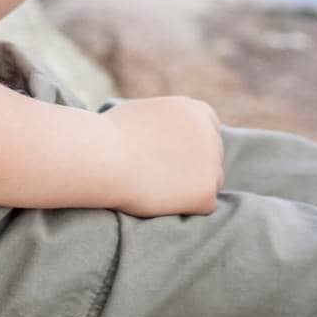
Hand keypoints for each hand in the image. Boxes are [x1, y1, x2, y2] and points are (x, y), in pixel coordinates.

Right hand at [101, 95, 223, 216]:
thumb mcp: (145, 113)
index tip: (178, 155)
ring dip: (193, 187)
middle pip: (212, 155)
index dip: (194, 143)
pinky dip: (187, 207)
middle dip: (195, 166)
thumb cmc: (112, 135)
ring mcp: (211, 162)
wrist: (105, 156)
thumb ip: (167, 123)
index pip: (209, 126)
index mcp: (193, 109)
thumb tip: (169, 135)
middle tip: (167, 177)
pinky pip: (205, 205)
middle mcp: (208, 132)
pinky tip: (163, 199)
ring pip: (211, 181)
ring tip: (159, 187)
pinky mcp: (206, 191)